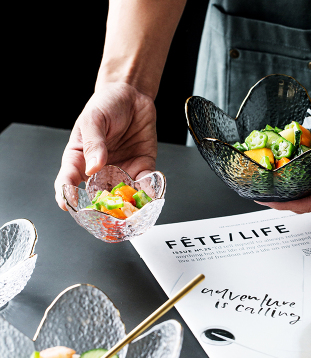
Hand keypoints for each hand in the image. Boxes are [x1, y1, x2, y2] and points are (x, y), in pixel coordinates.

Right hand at [54, 82, 156, 209]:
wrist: (133, 96)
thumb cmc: (106, 105)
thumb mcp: (94, 119)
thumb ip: (93, 143)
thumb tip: (93, 166)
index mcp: (80, 159)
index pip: (68, 181)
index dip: (66, 195)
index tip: (67, 205)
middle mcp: (100, 170)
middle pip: (96, 196)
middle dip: (101, 208)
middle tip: (106, 215)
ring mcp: (121, 171)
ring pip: (122, 195)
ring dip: (128, 205)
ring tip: (133, 210)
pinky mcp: (142, 168)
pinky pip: (144, 184)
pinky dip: (148, 191)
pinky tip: (150, 193)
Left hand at [257, 93, 310, 212]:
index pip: (309, 204)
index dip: (287, 205)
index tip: (268, 202)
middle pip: (304, 198)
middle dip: (282, 199)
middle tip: (261, 193)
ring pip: (305, 185)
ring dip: (287, 186)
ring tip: (268, 182)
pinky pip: (309, 170)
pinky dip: (295, 170)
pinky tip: (284, 165)